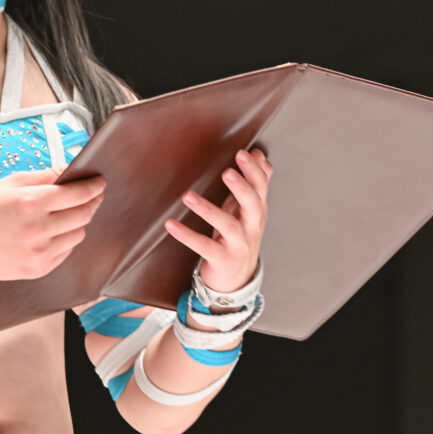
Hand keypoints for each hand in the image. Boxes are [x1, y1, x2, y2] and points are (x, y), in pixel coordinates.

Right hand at [0, 167, 105, 280]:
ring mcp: (39, 252)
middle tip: (89, 196)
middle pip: (83, 214)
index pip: (78, 194)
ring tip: (64, 216)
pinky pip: (65, 252)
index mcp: (31, 202)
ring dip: (77, 223)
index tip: (98, 183)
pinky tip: (51, 233)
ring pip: (78, 234)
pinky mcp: (37, 269)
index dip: (93, 187)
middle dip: (90, 203)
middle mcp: (38, 228)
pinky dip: (64, 241)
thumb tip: (70, 169)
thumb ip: (44, 176)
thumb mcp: (10, 183)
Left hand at [165, 148, 271, 291]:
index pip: (261, 188)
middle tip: (227, 171)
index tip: (243, 153)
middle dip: (242, 187)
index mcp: (257, 212)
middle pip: (253, 204)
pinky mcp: (221, 260)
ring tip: (188, 196)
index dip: (254, 171)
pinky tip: (171, 225)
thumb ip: (254, 183)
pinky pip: (204, 247)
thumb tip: (259, 154)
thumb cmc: (239, 236)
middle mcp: (251, 227)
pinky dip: (187, 236)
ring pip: (228, 226)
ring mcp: (238, 245)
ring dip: (208, 210)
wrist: (237, 280)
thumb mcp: (247, 210)